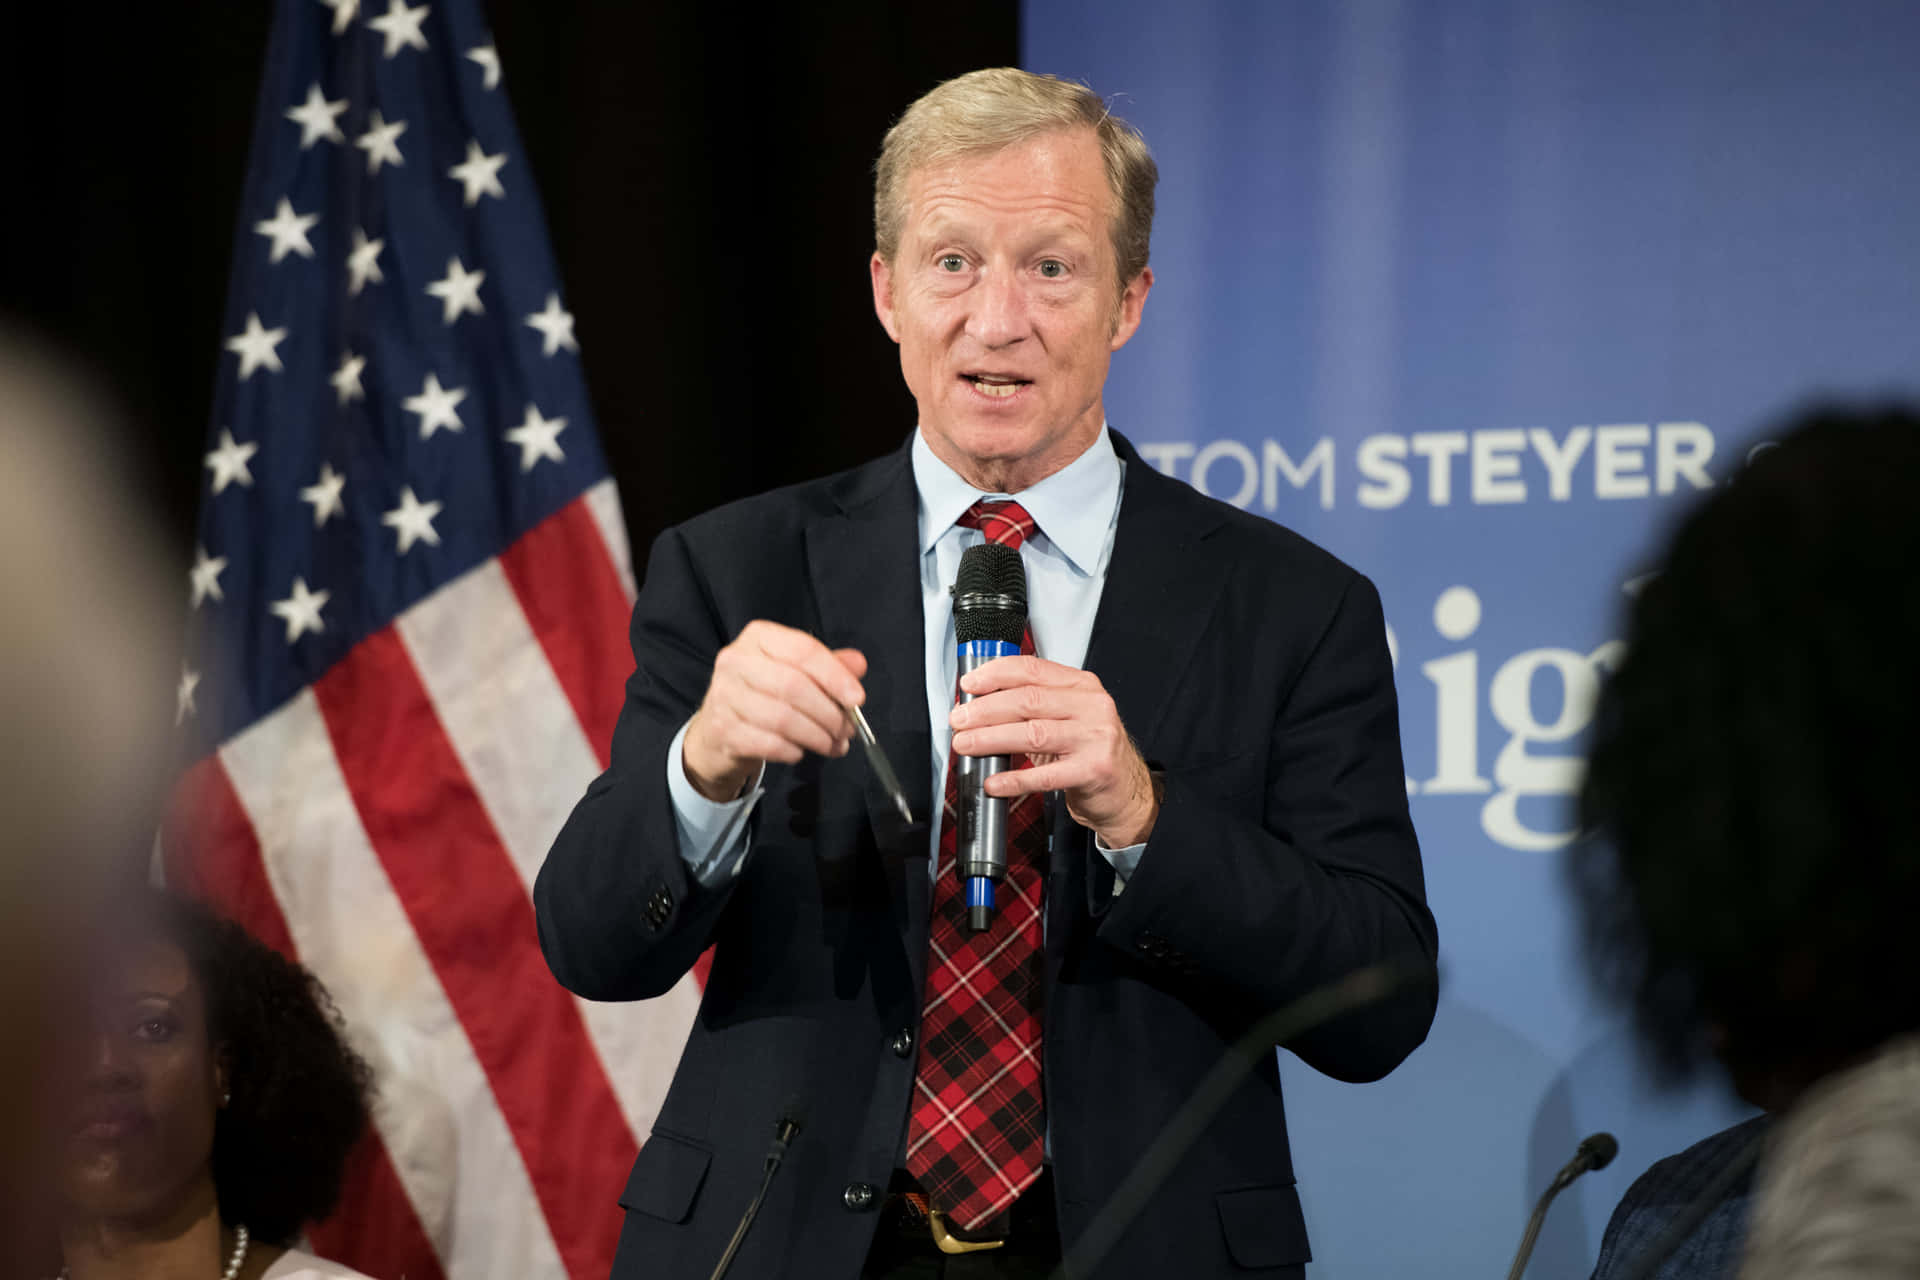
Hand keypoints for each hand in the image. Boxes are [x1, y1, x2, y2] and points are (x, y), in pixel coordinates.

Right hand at [682, 621, 867, 801]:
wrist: (718, 731)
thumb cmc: (763, 694)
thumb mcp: (796, 671)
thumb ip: (829, 666)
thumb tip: (858, 664)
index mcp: (758, 637)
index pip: (803, 650)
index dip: (835, 676)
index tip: (858, 699)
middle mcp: (736, 660)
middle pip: (794, 686)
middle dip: (829, 713)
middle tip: (847, 730)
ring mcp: (724, 695)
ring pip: (783, 718)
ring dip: (817, 736)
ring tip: (832, 744)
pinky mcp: (722, 729)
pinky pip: (768, 743)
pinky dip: (793, 751)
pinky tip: (802, 752)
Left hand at [948, 655, 1158, 846]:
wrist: (1125, 789)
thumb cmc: (1088, 749)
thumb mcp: (1067, 716)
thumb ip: (1033, 704)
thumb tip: (978, 703)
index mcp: (1082, 685)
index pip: (1033, 669)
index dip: (995, 674)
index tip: (969, 685)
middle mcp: (1092, 706)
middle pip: (1028, 700)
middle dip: (985, 710)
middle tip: (959, 720)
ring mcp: (1096, 738)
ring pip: (1033, 734)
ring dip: (991, 739)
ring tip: (965, 745)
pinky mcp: (1094, 770)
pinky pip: (1046, 775)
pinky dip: (1014, 779)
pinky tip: (994, 782)